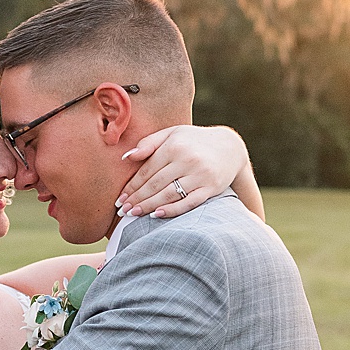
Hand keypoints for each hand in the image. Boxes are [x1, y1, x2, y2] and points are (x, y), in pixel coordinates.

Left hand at [118, 125, 246, 219]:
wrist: (230, 147)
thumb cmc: (193, 141)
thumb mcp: (171, 134)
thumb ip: (148, 143)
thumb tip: (126, 157)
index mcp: (174, 146)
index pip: (146, 171)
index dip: (131, 186)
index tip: (119, 199)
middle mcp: (187, 160)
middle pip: (155, 185)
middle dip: (136, 199)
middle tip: (122, 210)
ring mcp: (201, 175)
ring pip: (169, 194)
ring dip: (148, 206)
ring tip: (133, 214)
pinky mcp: (212, 187)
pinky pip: (189, 202)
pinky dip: (172, 210)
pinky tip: (157, 215)